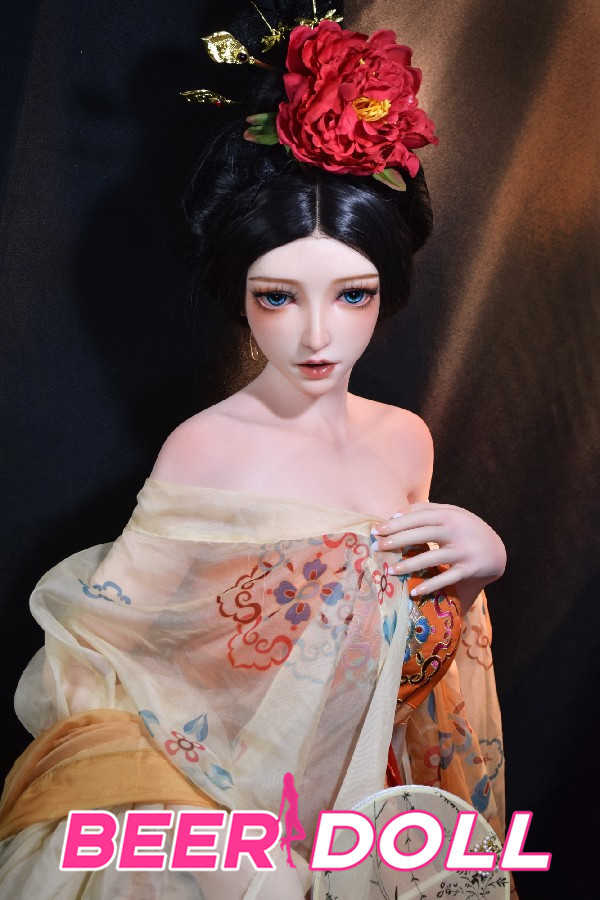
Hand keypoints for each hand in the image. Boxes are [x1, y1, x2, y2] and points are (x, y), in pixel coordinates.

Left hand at [372, 502, 505, 610]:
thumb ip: (424, 510)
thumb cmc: (463, 529)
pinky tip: (414, 592)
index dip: (396, 523)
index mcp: (449, 514)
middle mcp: (457, 530)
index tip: (377, 530)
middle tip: (377, 548)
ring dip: (410, 565)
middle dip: (398, 541)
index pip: (418, 516)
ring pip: (433, 557)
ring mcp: (464, 550)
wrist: (495, 549)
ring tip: (391, 571)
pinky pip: (447, 578)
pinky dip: (430, 585)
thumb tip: (393, 515)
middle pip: (423, 534)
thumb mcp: (449, 513)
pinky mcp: (469, 569)